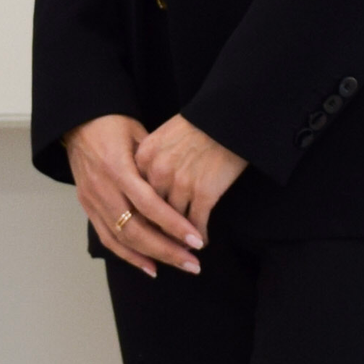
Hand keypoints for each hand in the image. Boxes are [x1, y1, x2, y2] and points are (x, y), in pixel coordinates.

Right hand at [64, 114, 202, 275]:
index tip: (196, 239)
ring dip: (152, 257)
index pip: (148, 205)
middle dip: (167, 250)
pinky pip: (108, 239)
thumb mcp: (139, 135)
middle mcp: (102, 189)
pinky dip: (129, 256)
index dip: (173, 225)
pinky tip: (151, 267)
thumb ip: (156, 164)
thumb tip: (182, 191)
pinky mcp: (88, 208)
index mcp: (116, 168)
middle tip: (193, 263)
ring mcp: (92, 201)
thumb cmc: (114, 124)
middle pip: (135, 230)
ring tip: (180, 265)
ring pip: (122, 239)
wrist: (77, 122)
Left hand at [133, 115, 246, 238]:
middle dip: (156, 234)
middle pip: (149, 213)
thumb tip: (148, 189)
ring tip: (185, 247)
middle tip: (163, 247)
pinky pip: (196, 224)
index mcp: (143, 157)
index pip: (134, 195)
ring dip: (179, 239)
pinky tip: (203, 240)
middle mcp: (157, 172)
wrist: (230, 115)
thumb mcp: (164, 136)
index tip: (145, 228)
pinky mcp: (204, 192)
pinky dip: (199, 236)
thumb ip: (151, 161)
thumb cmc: (200, 124)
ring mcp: (180, 183)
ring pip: (172, 223)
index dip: (139, 215)